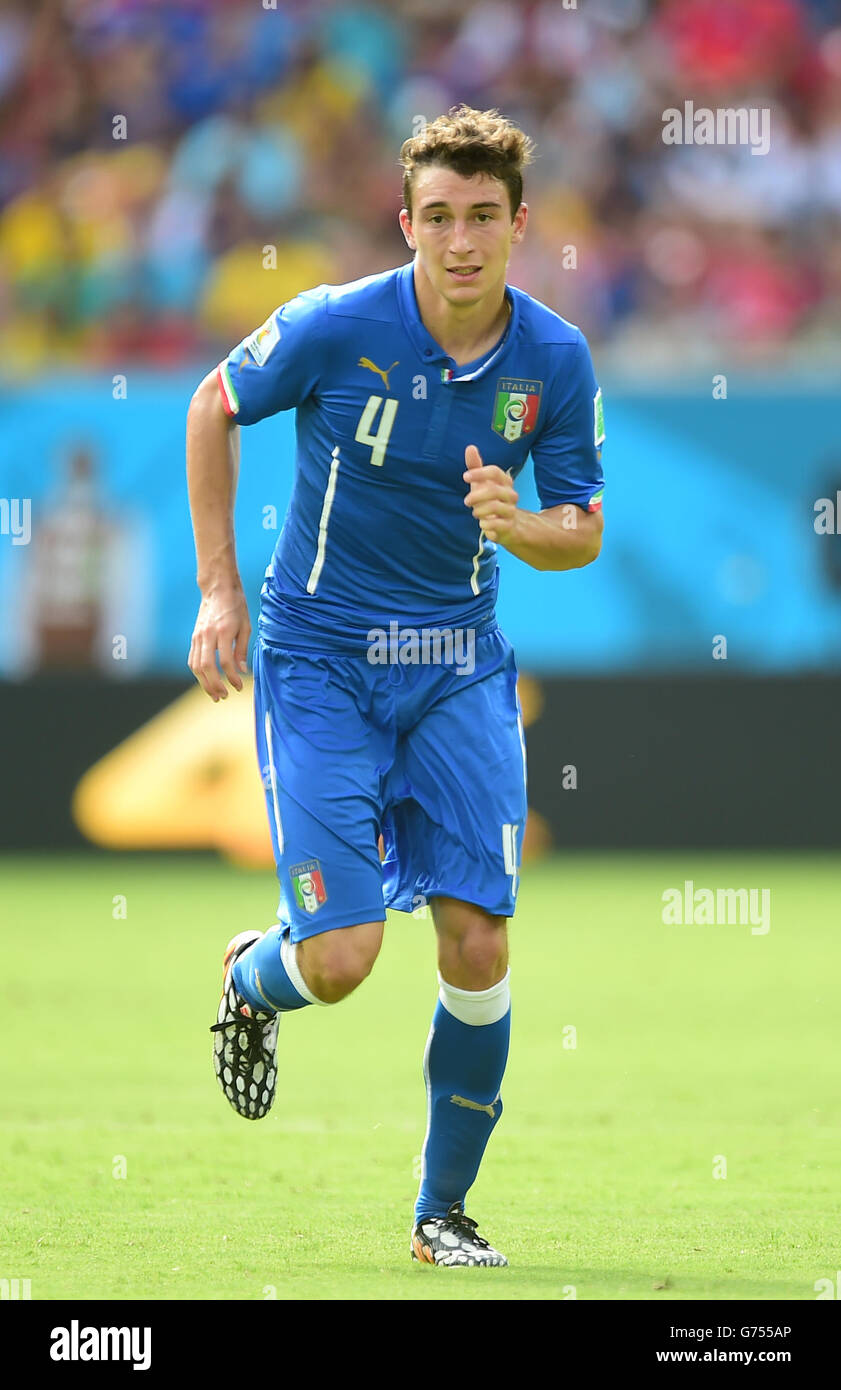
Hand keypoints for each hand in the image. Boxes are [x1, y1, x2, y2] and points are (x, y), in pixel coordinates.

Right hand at [188, 581, 250, 700]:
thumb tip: (242, 671)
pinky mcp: (194, 637)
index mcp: (223, 631)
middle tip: (224, 696)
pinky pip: (192, 659)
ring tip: (215, 695)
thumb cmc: (236, 606)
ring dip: (204, 683)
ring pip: (195, 665)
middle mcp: (207, 634)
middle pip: (206, 666)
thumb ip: (242, 649)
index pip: (225, 661)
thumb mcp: (246, 626)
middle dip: (215, 685)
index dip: (232, 677)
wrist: (218, 589)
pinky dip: (198, 673)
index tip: (239, 687)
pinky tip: (206, 681)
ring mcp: (198, 636)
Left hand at [463, 444, 518, 545]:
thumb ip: (475, 467)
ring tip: (475, 513)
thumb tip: (470, 447)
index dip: (479, 473)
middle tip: (466, 501)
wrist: (508, 525)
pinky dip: (485, 523)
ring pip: (494, 507)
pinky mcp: (509, 525)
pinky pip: (496, 523)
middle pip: (494, 490)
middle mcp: (511, 494)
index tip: (465, 476)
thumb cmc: (492, 500)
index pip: (495, 471)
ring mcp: (511, 510)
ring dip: (479, 510)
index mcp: (505, 481)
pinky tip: (483, 523)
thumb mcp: (482, 484)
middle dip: (476, 495)